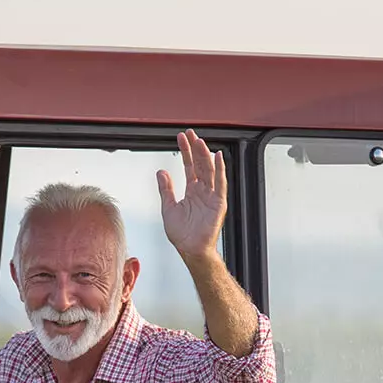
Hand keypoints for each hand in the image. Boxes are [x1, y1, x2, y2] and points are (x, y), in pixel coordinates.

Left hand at [156, 129, 227, 258]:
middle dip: (195, 148)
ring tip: (199, 141)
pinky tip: (217, 157)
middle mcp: (203, 191)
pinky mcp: (218, 203)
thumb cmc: (181, 234)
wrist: (190, 249)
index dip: (186, 151)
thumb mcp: (168, 207)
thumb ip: (166, 189)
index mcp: (192, 191)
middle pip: (199, 164)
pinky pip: (220, 183)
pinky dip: (219, 170)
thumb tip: (161, 172)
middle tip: (190, 133)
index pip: (189, 166)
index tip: (181, 138)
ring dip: (205, 155)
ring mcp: (211, 196)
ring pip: (209, 170)